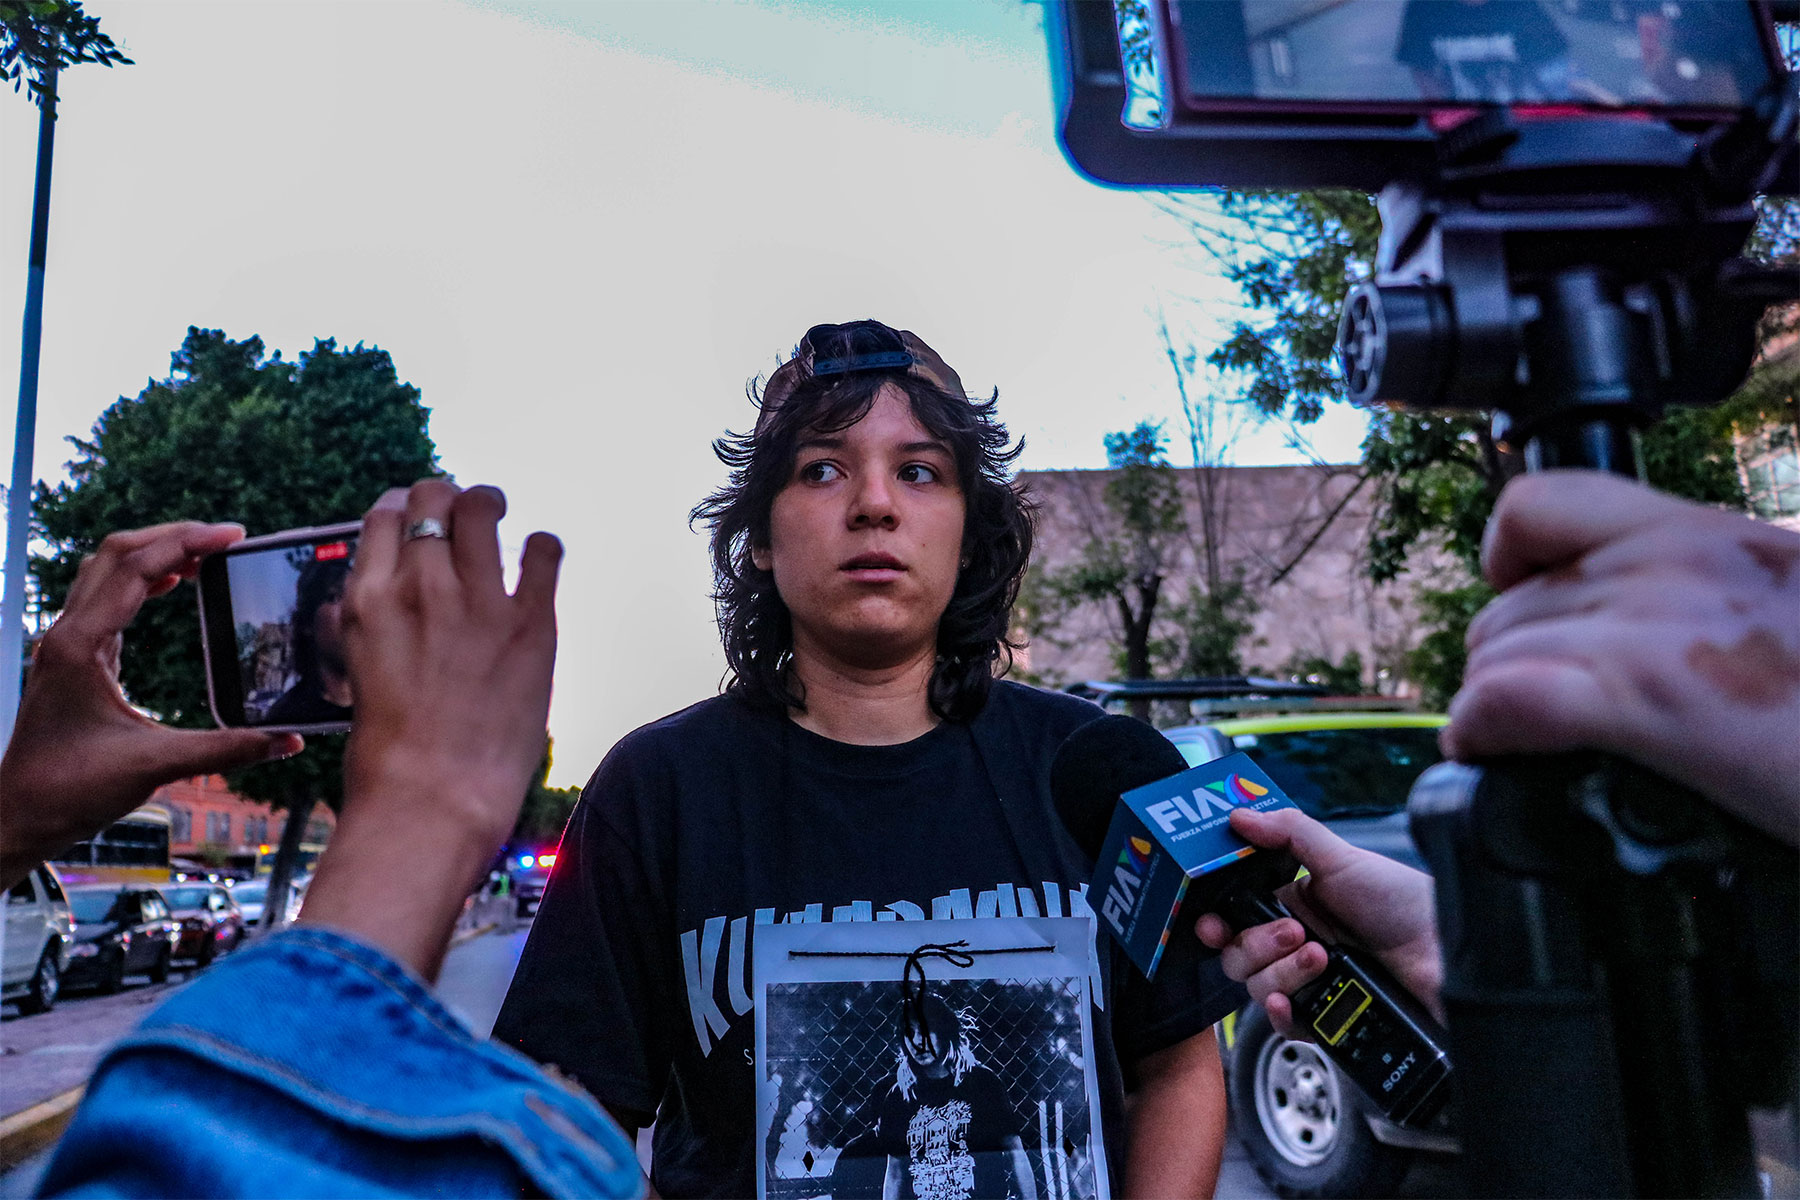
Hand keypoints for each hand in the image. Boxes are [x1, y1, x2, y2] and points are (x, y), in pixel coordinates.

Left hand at [0, 522, 301, 889]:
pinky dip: (141, 579)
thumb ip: (225, 749)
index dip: (186, 543)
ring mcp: (67, 644)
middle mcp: (67, 634)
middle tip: (226, 538)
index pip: (135, 567)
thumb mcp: (155, 766)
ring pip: (106, 569)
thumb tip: (288, 740)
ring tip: (205, 554)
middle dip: (173, 535)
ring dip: (154, 552)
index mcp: (80, 646)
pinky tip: (171, 586)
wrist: (18, 815)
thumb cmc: (69, 790)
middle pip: (116, 553)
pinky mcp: (74, 658)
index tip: (233, 537)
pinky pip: (106, 596)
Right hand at [297, 480, 561, 978]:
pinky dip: (542, 547)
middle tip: (462, 512)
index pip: (382, 516)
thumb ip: (371, 627)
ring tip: (498, 515)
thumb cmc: (388, 759)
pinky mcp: (531, 623)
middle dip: (447, 497)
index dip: (403, 508)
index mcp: (367, 600)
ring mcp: (477, 600)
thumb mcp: (357, 674)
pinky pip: (543, 552)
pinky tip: (539, 557)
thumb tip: (381, 600)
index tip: (416, 516)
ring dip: (490, 505)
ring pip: (484, 508)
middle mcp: (420, 586)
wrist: (432, 800)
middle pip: (432, 498)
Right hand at [1195, 807, 1440, 1038]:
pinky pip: (1285, 1026)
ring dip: (1279, 972)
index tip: (1211, 922)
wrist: (1451, 956)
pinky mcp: (1328, 1020)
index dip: (1215, 921)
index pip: (1235, 916)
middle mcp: (1296, 945)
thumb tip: (1238, 816)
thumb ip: (1289, 832)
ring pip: (1257, 988)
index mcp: (1294, 905)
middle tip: (1294, 932)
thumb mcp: (1344, 859)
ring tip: (1320, 958)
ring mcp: (1311, 984)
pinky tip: (1291, 1002)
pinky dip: (1281, 1015)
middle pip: (1238, 955)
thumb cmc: (1406, 903)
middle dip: (1255, 944)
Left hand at [1446, 470, 1799, 846]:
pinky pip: (1505, 701)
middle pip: (1511, 602)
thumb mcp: (1784, 600)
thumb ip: (1714, 597)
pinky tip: (1499, 757)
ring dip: (1497, 706)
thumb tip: (1671, 637)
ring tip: (1535, 747)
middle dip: (1511, 663)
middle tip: (1545, 714)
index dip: (1512, 561)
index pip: (1539, 504)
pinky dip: (1485, 734)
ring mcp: (1657, 627)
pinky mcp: (1654, 701)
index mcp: (1708, 533)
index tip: (1530, 605)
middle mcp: (1671, 562)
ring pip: (1498, 652)